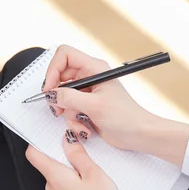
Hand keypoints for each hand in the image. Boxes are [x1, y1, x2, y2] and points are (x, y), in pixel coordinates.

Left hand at [25, 129, 128, 189]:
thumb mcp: (94, 174)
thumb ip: (79, 155)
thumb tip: (67, 139)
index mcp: (55, 177)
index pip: (33, 154)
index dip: (39, 139)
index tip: (50, 130)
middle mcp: (52, 187)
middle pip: (47, 160)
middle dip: (60, 148)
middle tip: (78, 139)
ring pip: (58, 171)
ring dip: (70, 162)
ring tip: (89, 156)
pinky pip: (66, 182)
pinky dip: (75, 173)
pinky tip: (90, 174)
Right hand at [42, 45, 157, 150]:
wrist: (138, 134)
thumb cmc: (125, 116)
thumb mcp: (94, 105)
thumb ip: (69, 97)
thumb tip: (51, 93)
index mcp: (94, 68)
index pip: (64, 55)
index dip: (53, 70)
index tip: (50, 89)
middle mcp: (90, 77)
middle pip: (59, 78)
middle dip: (58, 97)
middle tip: (59, 109)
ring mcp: (87, 92)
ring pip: (63, 97)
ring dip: (68, 113)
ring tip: (80, 121)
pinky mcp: (86, 107)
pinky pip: (69, 110)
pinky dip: (74, 121)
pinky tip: (86, 128)